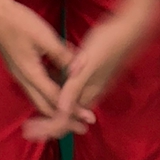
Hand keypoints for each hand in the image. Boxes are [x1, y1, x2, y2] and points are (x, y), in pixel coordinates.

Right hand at [0, 0, 95, 133]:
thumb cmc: (19, 22)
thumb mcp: (45, 37)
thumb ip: (63, 55)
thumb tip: (80, 69)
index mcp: (31, 74)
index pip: (56, 99)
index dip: (74, 110)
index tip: (88, 119)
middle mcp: (23, 79)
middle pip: (45, 106)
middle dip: (64, 117)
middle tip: (83, 124)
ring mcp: (19, 73)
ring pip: (39, 96)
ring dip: (56, 104)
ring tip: (75, 107)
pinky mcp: (19, 67)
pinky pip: (36, 84)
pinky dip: (50, 88)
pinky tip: (63, 82)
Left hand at [22, 9, 150, 140]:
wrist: (131, 29)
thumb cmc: (110, 43)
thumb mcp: (89, 63)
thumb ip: (75, 87)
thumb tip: (60, 111)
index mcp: (88, 94)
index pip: (65, 120)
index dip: (46, 127)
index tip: (29, 131)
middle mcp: (90, 94)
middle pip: (65, 117)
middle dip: (46, 125)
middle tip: (28, 130)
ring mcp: (90, 85)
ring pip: (67, 105)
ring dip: (51, 110)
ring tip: (34, 118)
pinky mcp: (89, 75)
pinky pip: (71, 91)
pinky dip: (59, 93)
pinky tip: (48, 84)